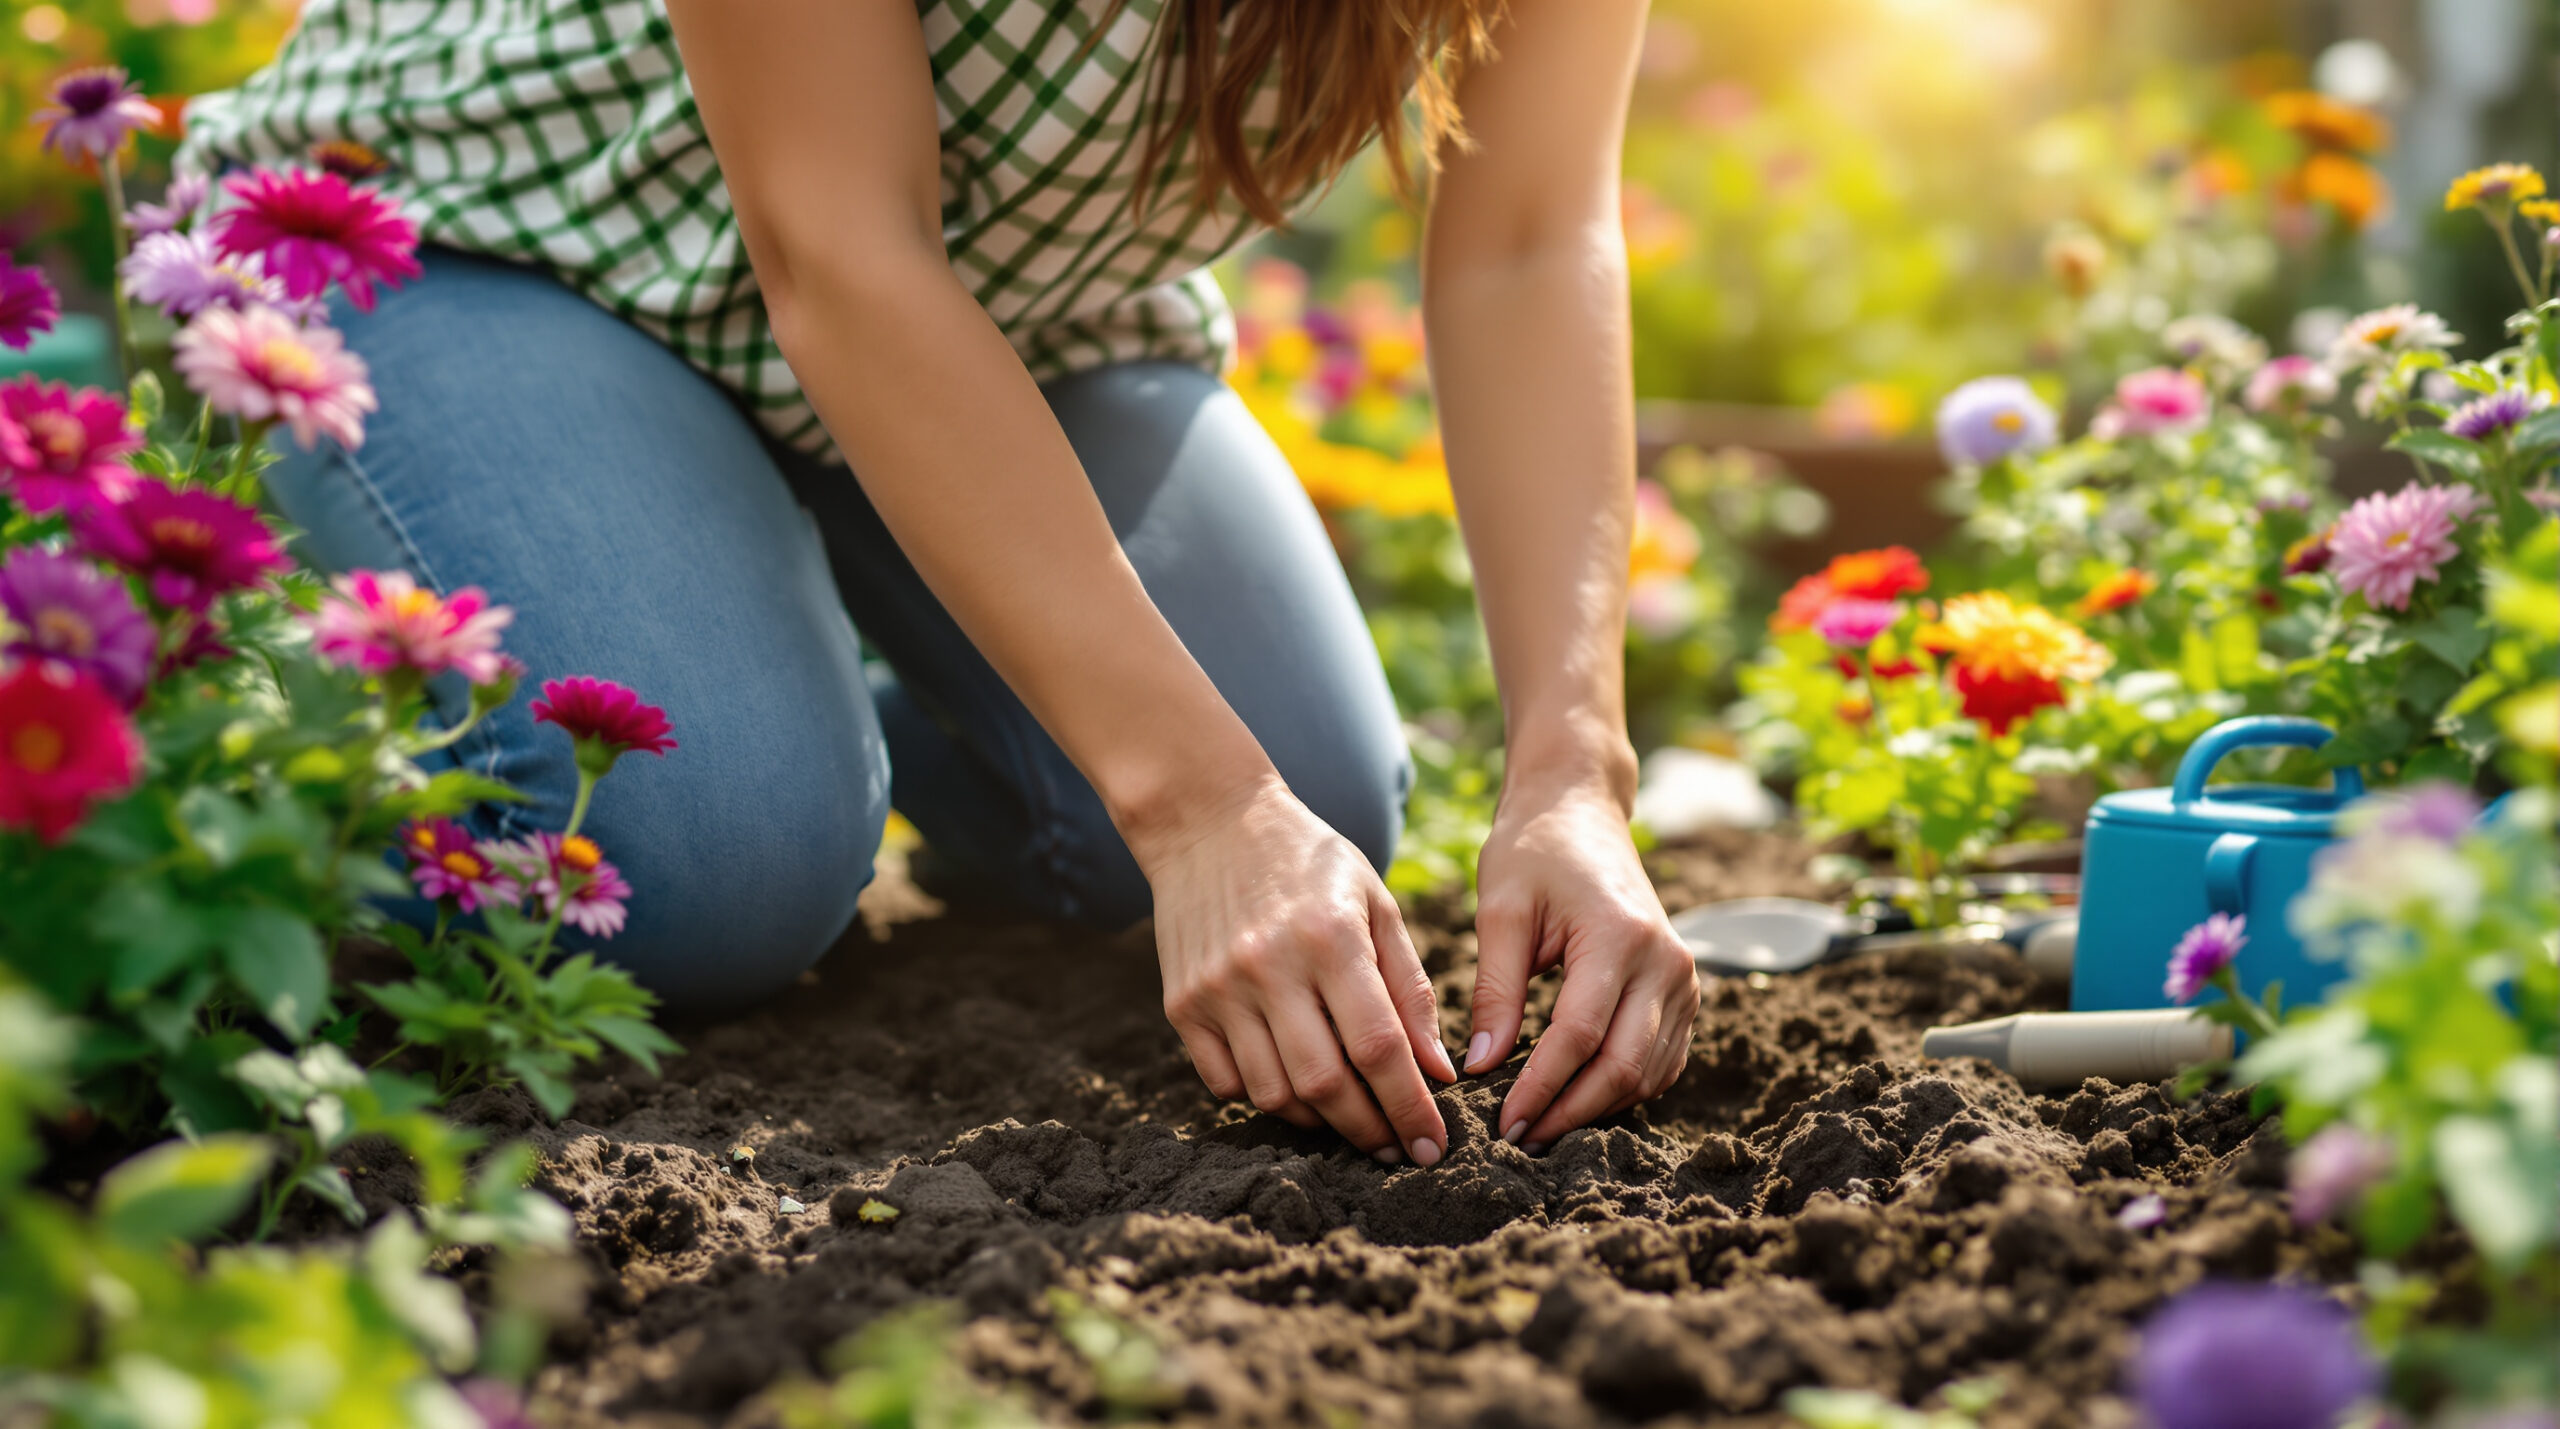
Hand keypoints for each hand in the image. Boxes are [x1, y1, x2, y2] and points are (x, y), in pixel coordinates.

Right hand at [1144, 778, 1457, 1163]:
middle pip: (1325, 1084)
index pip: (1378, 1047)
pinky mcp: (1182, 1004)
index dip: (1409, 1106)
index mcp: (1330, 938)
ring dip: (1319, 1122)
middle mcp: (1269, 967)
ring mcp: (1218, 989)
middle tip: (1396, 1148)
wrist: (1209, 822)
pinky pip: (1226, 1083)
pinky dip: (1264, 1099)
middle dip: (1369, 1130)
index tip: (1432, 1147)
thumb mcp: (1375, 904)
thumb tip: (1436, 1073)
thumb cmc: (1310, 862)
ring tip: (1349, 1117)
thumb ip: (1409, 987)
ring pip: (1274, 1094)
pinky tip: (1293, 1087)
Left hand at [1464, 778, 1697, 1150]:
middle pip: (1623, 1066)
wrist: (1581, 810)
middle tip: (1520, 1140)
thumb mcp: (1501, 911)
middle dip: (1570, 1112)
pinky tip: (1577, 1099)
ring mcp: (1683, 977)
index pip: (1581, 1036)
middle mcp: (1666, 961)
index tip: (1504, 1125)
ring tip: (1541, 1126)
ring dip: (1596, 1108)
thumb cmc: (1533, 851)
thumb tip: (1482, 1067)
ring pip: (1648, 1072)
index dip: (1541, 1088)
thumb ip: (1495, 990)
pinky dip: (1623, 1087)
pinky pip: (1662, 1059)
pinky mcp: (1683, 990)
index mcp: (1619, 936)